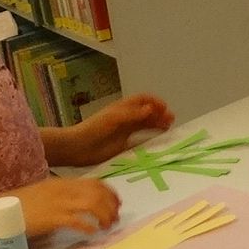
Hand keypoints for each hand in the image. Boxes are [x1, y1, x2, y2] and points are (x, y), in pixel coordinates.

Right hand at [11, 175, 120, 241]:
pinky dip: (89, 227)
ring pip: (92, 205)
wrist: (2, 209)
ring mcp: (59, 203)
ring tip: (107, 227)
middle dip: (111, 206)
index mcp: (63, 183)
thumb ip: (64, 196)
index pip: (94, 183)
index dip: (110, 193)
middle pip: (98, 193)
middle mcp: (64, 190)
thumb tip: (80, 205)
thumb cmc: (23, 204)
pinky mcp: (53, 218)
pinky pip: (78, 221)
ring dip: (104, 216)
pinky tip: (92, 232)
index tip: (117, 203)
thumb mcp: (47, 192)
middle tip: (115, 218)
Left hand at [51, 94, 173, 166]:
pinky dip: (150, 139)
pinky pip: (140, 139)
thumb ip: (133, 114)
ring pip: (145, 125)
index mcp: (123, 108)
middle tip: (171, 120)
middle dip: (160, 114)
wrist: (77, 147)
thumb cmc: (93, 129)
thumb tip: (151, 109)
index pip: (142, 100)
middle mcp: (125, 118)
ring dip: (157, 125)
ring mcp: (125, 132)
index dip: (154, 101)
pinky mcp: (123, 145)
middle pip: (146, 113)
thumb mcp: (114, 118)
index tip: (165, 107)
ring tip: (168, 128)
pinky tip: (157, 141)